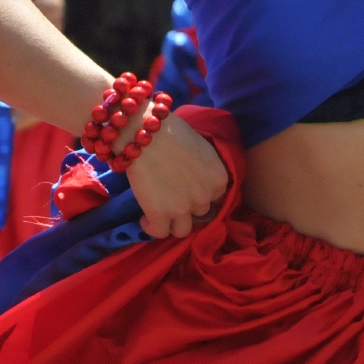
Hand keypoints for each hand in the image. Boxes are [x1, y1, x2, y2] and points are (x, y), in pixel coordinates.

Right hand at [121, 114, 228, 238]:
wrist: (144, 132)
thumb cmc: (170, 130)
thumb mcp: (200, 147)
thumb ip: (204, 167)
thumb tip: (195, 176)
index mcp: (219, 178)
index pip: (215, 195)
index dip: (200, 191)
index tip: (187, 187)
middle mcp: (205, 197)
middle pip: (200, 211)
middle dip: (187, 204)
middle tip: (172, 194)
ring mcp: (183, 209)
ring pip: (183, 229)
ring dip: (173, 221)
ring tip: (160, 211)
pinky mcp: (160, 215)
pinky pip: (160, 232)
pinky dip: (152, 227)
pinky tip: (145, 217)